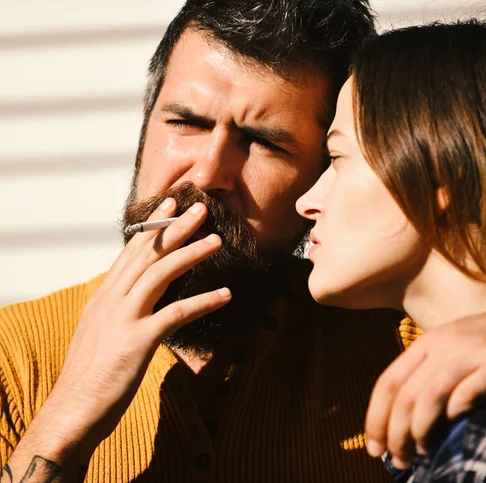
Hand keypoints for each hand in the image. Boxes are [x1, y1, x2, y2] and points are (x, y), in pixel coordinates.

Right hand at [10, 197, 230, 469]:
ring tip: (217, 240)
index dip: (153, 227)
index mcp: (104, 296)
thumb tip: (136, 296)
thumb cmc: (90, 374)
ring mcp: (123, 318)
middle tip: (200, 208)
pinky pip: (176, 314)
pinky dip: (203, 302)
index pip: (131, 252)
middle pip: (148, 254)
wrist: (72, 410)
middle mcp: (111, 300)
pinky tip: (226, 295)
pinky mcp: (137, 341)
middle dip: (175, 228)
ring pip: (160, 274)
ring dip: (191, 253)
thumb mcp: (100, 332)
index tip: (170, 206)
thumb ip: (118, 309)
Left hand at [365, 292, 485, 468]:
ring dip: (420, 431)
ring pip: (429, 396)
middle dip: (395, 433)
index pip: (387, 382)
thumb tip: (405, 418)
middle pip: (404, 394)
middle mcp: (444, 345)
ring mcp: (472, 353)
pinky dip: (455, 415)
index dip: (375, 417)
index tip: (374, 447)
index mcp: (428, 343)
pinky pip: (469, 392)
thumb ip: (431, 374)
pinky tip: (454, 433)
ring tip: (423, 454)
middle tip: (399, 460)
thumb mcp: (455, 348)